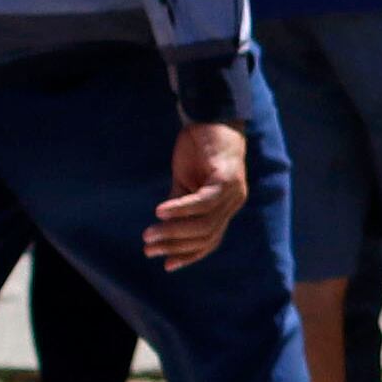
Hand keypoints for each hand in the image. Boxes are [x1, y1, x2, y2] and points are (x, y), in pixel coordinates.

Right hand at [147, 122, 250, 270]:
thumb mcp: (186, 180)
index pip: (210, 241)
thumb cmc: (200, 147)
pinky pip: (203, 201)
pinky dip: (181, 209)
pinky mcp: (226, 178)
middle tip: (148, 249)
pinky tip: (161, 212)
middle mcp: (233, 203)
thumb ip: (180, 203)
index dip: (189, 255)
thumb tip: (164, 227)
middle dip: (175, 246)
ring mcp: (233, 192)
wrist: (213, 116)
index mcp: (225, 207)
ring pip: (204, 224)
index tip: (166, 265)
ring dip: (174, 231)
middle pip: (206, 237)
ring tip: (150, 234)